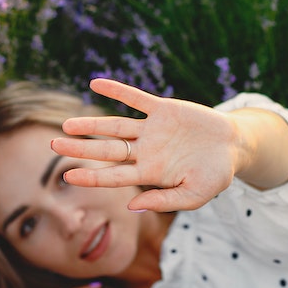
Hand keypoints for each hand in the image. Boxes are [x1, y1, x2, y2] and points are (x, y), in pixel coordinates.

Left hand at [50, 78, 241, 212]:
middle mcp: (145, 151)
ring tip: (67, 124)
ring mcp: (151, 130)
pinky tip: (95, 82)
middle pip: (107, 151)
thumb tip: (131, 205)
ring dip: (91, 124)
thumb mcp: (196, 195)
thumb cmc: (215, 175)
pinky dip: (117, 90)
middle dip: (80, 149)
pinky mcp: (162, 109)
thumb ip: (165, 202)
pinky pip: (135, 98)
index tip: (68, 176)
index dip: (92, 177)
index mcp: (150, 174)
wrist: (234, 146)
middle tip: (52, 146)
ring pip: (115, 125)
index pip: (114, 177)